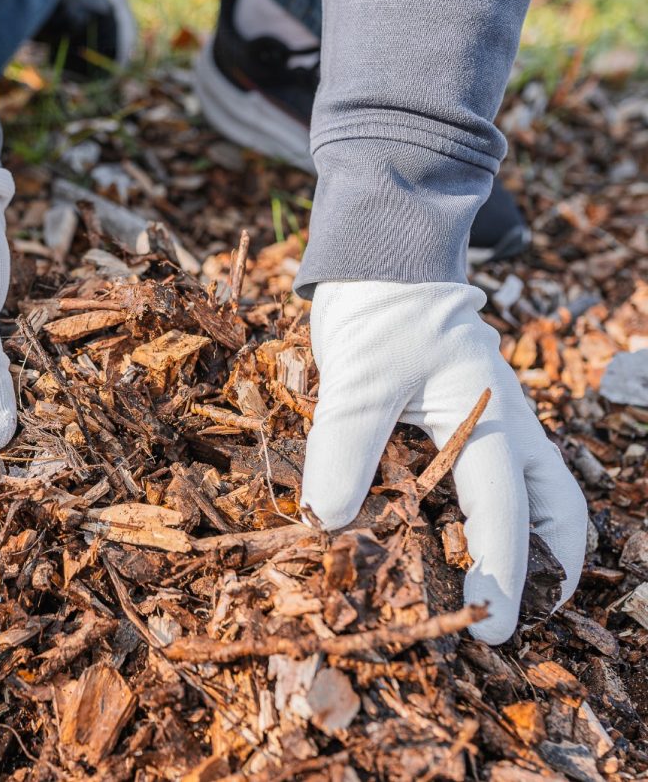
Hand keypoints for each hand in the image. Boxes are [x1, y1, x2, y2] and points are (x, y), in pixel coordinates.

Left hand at [300, 281, 586, 643]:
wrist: (381, 260)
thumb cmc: (376, 312)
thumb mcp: (357, 380)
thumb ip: (345, 448)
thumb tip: (329, 523)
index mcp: (490, 416)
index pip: (505, 508)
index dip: (502, 572)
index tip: (490, 626)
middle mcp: (505, 423)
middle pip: (557, 505)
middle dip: (549, 566)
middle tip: (518, 615)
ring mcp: (493, 419)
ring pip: (540, 490)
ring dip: (534, 542)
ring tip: (507, 588)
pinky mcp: (467, 417)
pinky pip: (499, 474)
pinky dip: (498, 512)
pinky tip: (459, 535)